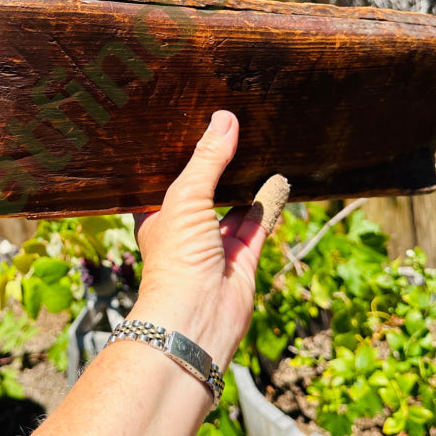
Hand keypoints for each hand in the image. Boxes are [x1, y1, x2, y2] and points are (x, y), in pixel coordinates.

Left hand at [130, 110, 287, 369]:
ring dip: (246, 182)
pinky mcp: (241, 257)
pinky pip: (258, 222)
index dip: (177, 154)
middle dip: (216, 165)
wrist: (198, 316)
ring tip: (258, 146)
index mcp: (157, 214)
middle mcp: (184, 228)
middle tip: (233, 128)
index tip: (191, 123)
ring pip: (233, 205)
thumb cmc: (176, 257)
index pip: (165, 177)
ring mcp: (213, 244)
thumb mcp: (186, 196)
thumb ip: (207, 159)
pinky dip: (269, 201)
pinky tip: (279, 178)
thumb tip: (225, 118)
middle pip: (203, 189)